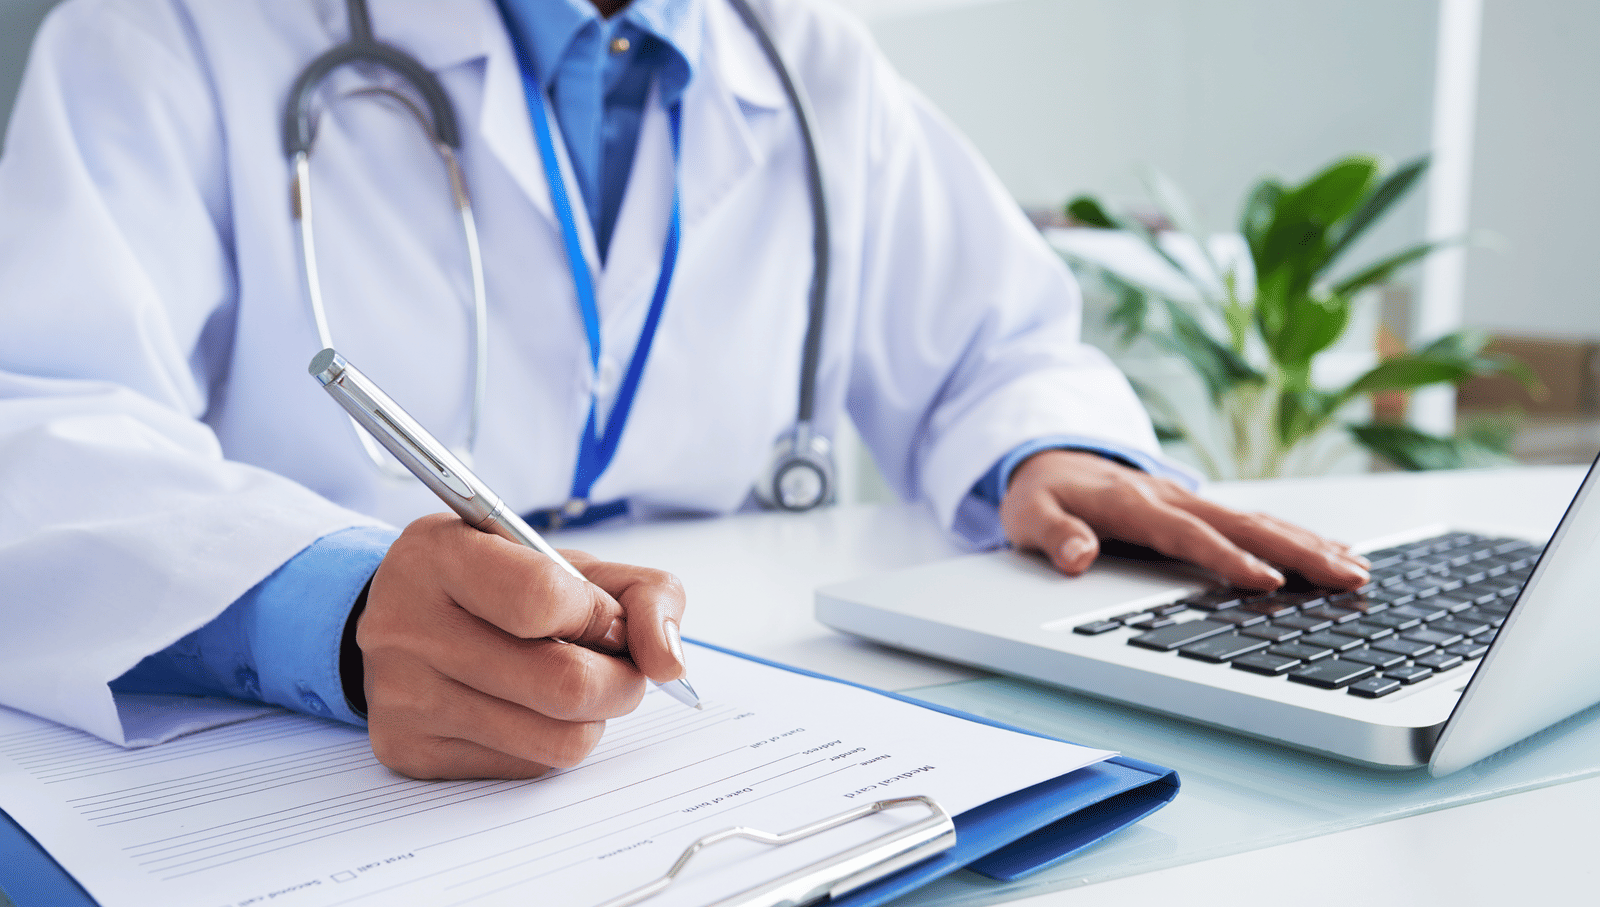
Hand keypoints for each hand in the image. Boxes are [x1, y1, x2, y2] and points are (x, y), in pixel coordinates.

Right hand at [358, 514, 687, 779]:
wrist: (399, 619)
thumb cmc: (497, 583)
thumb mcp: (567, 561)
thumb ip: (640, 592)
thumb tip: (668, 661)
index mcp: (441, 554)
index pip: (545, 599)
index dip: (601, 616)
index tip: (609, 618)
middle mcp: (410, 626)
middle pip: (565, 685)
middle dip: (621, 681)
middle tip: (619, 667)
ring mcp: (405, 696)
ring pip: (559, 740)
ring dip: (593, 717)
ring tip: (576, 685)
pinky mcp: (412, 751)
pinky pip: (528, 767)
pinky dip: (552, 740)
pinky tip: (531, 708)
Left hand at [998, 450, 1368, 590]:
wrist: (1047, 458)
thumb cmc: (1041, 495)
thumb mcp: (1029, 516)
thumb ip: (1054, 535)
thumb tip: (1077, 555)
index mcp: (1135, 505)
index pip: (1189, 535)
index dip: (1227, 559)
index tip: (1266, 583)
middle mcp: (1172, 498)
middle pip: (1243, 526)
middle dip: (1297, 551)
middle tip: (1346, 577)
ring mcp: (1190, 500)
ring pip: (1258, 522)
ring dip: (1308, 545)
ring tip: (1357, 570)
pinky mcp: (1199, 508)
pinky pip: (1254, 521)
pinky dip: (1295, 536)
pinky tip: (1332, 552)